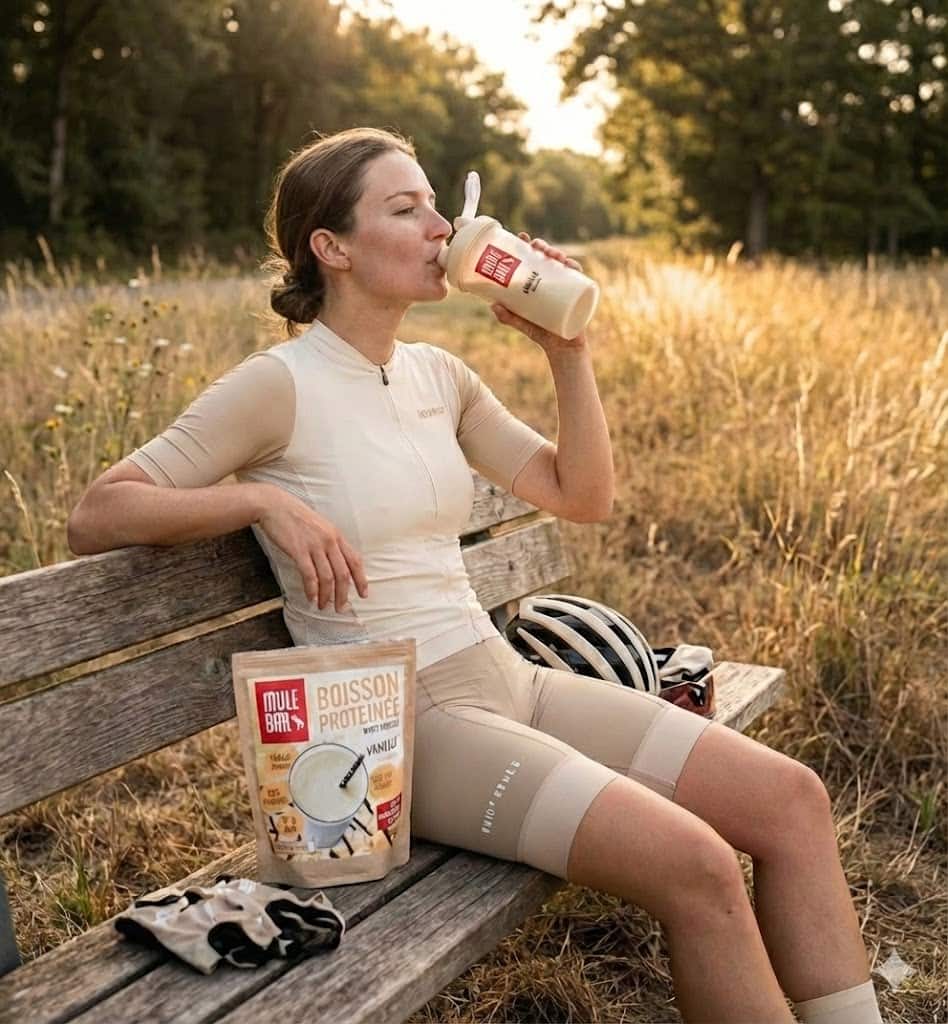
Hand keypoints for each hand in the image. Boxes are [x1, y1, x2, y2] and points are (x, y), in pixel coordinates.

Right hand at [257, 489, 367, 612]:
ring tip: (323, 606)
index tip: (363, 594)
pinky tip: (311, 598)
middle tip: (340, 608)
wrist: (274, 505)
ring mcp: (315, 545)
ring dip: (326, 596)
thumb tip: (334, 563)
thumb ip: (328, 542)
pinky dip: (312, 589)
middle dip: (343, 594)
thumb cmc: (294, 517)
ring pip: (327, 577)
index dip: (361, 579)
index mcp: (336, 535)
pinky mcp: (299, 550)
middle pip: (343, 573)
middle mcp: (329, 540)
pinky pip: (309, 575)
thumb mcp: (319, 527)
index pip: (355, 561)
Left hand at [489, 233, 588, 354]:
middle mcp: (553, 281)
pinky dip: (575, 268)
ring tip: (551, 255)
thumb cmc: (541, 333)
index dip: (528, 245)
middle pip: (547, 257)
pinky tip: (569, 264)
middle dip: (543, 246)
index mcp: (539, 282)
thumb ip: (508, 317)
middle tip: (536, 246)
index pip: (533, 258)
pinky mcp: (578, 294)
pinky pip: (578, 277)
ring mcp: (566, 286)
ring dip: (558, 254)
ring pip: (563, 263)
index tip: (522, 236)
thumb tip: (492, 305)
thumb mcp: (522, 323)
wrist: (561, 349)